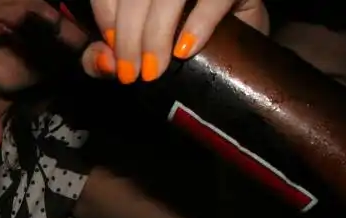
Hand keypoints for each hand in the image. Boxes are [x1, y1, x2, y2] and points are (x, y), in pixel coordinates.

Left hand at [80, 0, 268, 82]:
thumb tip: (102, 62)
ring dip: (156, 34)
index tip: (111, 49)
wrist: (244, 53)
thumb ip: (107, 59)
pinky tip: (186, 51)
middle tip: (132, 74)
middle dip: (128, 37)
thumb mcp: (139, 54)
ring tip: (154, 70)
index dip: (106, 16)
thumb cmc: (183, 48)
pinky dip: (198, 24)